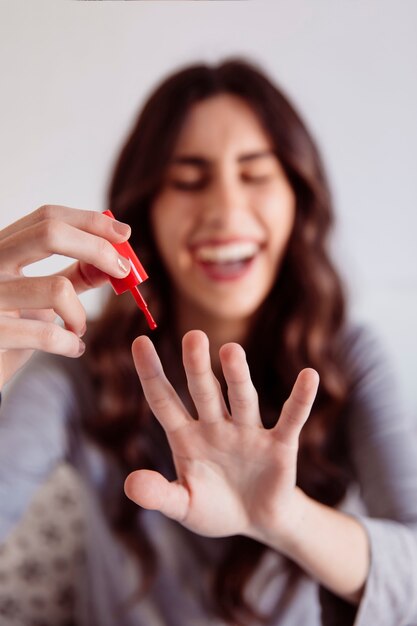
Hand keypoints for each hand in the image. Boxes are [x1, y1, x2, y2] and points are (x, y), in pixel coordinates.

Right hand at [0, 205, 130, 388]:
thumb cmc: (12, 331)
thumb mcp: (41, 297)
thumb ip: (74, 275)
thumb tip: (115, 259)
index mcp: (1, 249)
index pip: (47, 217)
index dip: (90, 221)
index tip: (124, 233)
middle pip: (50, 233)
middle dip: (97, 248)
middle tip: (123, 269)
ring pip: (57, 288)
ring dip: (80, 315)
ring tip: (78, 330)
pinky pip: (48, 334)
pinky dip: (70, 344)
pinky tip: (72, 349)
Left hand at [125, 330, 318, 542]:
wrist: (257, 521)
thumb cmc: (215, 507)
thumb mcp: (183, 506)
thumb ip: (159, 495)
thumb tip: (130, 484)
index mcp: (186, 436)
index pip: (164, 400)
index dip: (151, 373)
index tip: (138, 342)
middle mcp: (216, 426)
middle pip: (204, 391)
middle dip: (197, 366)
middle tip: (193, 336)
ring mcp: (248, 433)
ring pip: (242, 399)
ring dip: (237, 376)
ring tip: (231, 350)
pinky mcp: (279, 445)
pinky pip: (290, 419)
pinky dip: (300, 400)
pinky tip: (308, 376)